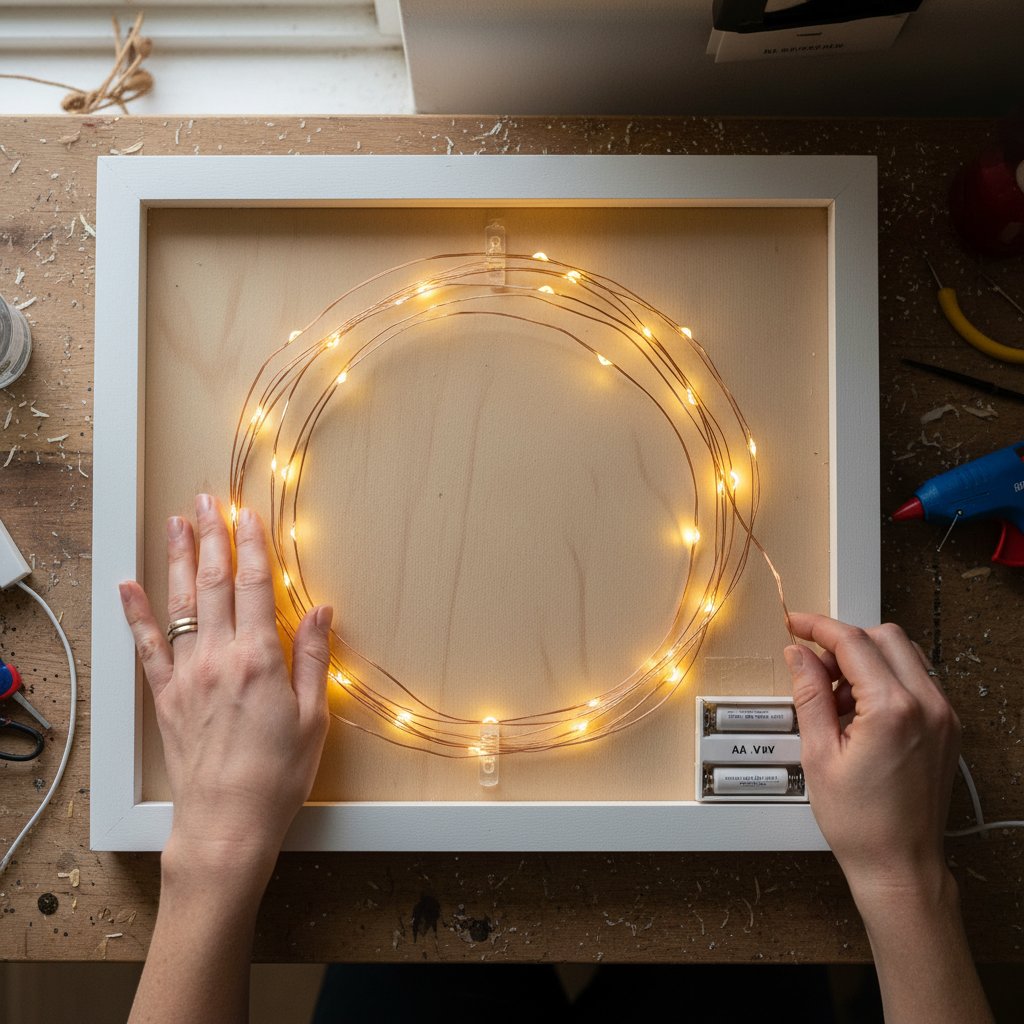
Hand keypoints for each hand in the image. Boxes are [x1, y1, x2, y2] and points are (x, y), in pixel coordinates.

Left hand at [118, 494, 330, 877]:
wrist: (227, 823)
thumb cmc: (277, 776)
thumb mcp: (312, 717)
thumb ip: (312, 657)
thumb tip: (319, 610)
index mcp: (259, 660)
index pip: (253, 587)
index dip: (251, 546)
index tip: (248, 515)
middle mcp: (218, 659)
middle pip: (213, 585)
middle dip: (212, 538)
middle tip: (207, 502)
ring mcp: (187, 675)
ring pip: (180, 604)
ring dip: (179, 559)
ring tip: (178, 524)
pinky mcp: (167, 696)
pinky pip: (148, 646)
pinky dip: (137, 613)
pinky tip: (129, 585)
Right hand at [784, 613, 960, 905]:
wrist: (900, 864)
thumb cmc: (860, 823)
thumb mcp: (818, 754)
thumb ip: (809, 694)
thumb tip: (799, 655)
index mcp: (893, 710)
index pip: (854, 642)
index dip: (818, 626)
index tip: (795, 623)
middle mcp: (928, 706)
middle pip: (885, 637)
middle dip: (844, 640)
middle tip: (813, 665)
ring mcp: (944, 716)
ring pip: (904, 654)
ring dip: (866, 659)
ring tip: (835, 696)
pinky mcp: (948, 728)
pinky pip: (916, 680)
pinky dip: (885, 679)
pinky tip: (859, 710)